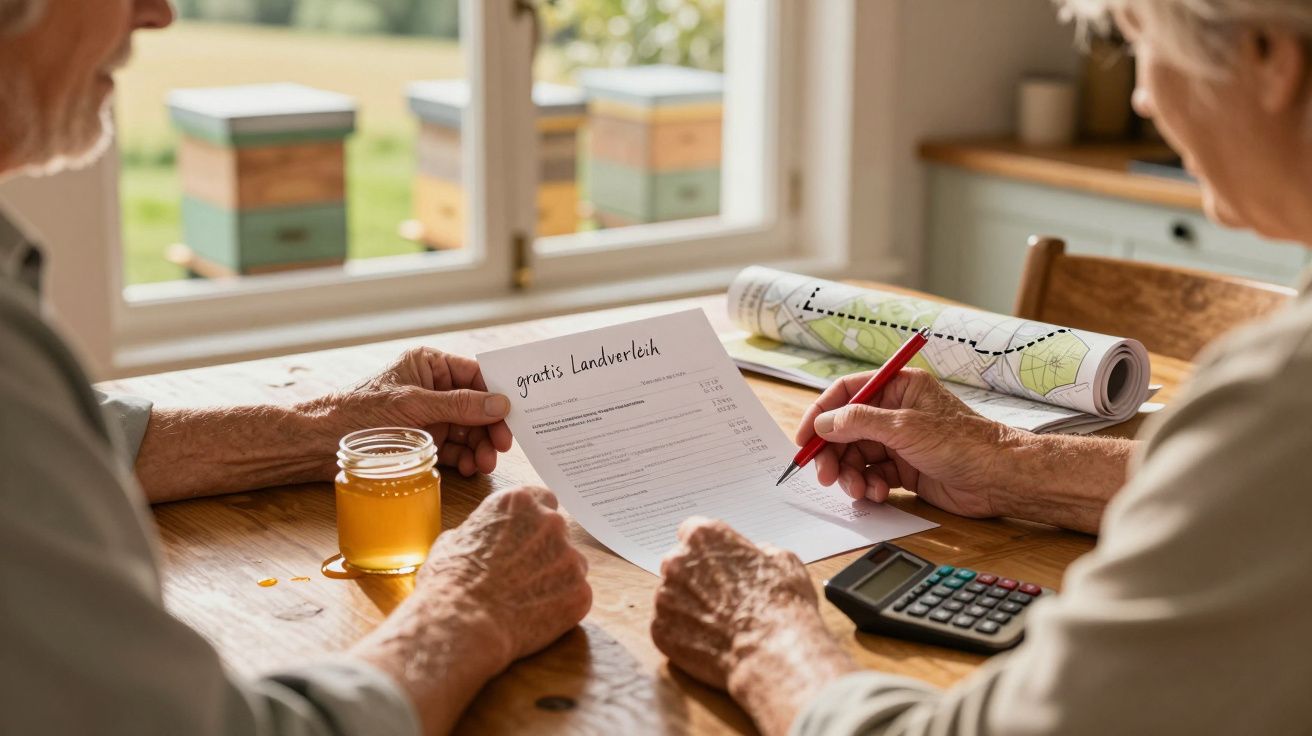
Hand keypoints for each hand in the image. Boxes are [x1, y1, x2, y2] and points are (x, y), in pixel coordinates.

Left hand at [302, 347, 513, 476]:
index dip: (497, 394)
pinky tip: (469, 468)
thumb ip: (459, 405)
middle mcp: (433, 388)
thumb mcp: (413, 405)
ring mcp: (430, 416)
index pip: (476, 375)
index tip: (514, 415)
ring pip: (469, 430)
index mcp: (429, 365)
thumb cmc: (358, 413)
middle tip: (501, 447)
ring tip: (484, 464)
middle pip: (477, 406)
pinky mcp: (425, 441)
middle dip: (490, 427)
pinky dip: (465, 459)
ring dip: (480, 447)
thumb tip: (500, 404)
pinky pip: (455, 449)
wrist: (318, 443)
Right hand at [352, 486, 590, 734]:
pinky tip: (536, 614)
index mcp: (518, 502)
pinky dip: (561, 603)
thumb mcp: (452, 539)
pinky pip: (576, 593)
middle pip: (557, 530)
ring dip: (555, 575)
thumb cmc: (450, 582)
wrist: (463, 624)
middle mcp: (550, 522)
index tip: (527, 533)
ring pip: (570, 563)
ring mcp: (569, 557)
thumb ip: (480, 530)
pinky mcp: (580, 591)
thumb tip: (481, 537)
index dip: (534, 519)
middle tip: (523, 572)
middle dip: (544, 547)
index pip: (543, 498)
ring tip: (526, 597)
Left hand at [652, 518, 855, 735]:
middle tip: (722, 597)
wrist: (772, 653)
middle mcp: (676, 562)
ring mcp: (664, 597)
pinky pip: (669, 626)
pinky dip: (684, 633)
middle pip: (679, 564)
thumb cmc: (781, 606)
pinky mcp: (660, 629)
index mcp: (703, 537)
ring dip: (689, 606)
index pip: (693, 532)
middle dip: (696, 577)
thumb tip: (757, 555)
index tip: (717, 563)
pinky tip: (710, 641)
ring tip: (719, 623)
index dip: (708, 550)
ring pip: (672, 597)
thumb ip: (760, 552)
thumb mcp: (784, 562)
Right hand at [795, 368, 1022, 518]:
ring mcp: (899, 441)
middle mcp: (896, 412)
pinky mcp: (905, 469)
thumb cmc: (964, 443)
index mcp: (898, 387)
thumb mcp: (905, 427)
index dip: (821, 414)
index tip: (803, 439)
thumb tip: (824, 423)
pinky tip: (878, 493)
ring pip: (857, 456)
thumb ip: (859, 422)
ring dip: (851, 474)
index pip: (847, 393)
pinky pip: (872, 475)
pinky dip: (869, 486)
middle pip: (846, 429)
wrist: (999, 478)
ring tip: (859, 490)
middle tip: (825, 475)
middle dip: (833, 453)